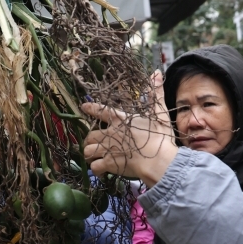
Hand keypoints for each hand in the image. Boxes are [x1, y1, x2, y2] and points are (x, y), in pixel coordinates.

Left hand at [83, 71, 177, 186]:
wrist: (158, 160)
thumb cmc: (160, 137)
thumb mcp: (159, 113)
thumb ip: (155, 94)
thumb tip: (155, 72)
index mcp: (120, 120)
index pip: (101, 111)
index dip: (91, 108)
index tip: (83, 107)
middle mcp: (110, 134)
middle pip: (90, 135)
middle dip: (89, 140)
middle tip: (93, 144)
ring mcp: (108, 149)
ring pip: (88, 151)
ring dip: (90, 154)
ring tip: (94, 157)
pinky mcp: (109, 164)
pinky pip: (94, 167)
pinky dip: (96, 169)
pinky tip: (101, 171)